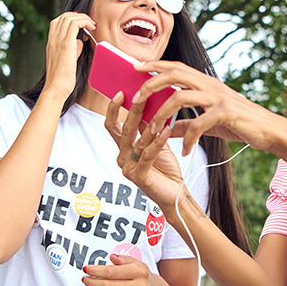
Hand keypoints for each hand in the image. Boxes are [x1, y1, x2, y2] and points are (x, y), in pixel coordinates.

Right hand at [43, 12, 95, 99]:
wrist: (56, 87)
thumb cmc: (63, 78)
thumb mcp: (67, 59)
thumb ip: (72, 49)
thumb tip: (79, 41)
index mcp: (51, 42)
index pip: (57, 22)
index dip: (70, 18)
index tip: (82, 23)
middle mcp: (53, 39)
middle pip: (64, 17)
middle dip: (79, 16)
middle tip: (90, 23)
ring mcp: (58, 40)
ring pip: (69, 17)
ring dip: (83, 18)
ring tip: (93, 25)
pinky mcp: (66, 44)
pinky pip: (75, 24)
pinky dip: (85, 22)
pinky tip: (92, 28)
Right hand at [104, 92, 186, 211]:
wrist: (174, 193)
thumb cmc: (165, 168)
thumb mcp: (157, 143)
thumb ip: (150, 128)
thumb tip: (150, 103)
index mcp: (124, 148)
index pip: (112, 125)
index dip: (113, 109)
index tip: (120, 92)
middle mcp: (123, 157)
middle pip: (124, 129)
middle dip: (133, 110)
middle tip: (141, 95)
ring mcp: (128, 168)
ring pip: (137, 141)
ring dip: (151, 125)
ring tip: (162, 112)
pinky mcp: (139, 176)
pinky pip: (147, 154)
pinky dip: (158, 141)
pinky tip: (166, 130)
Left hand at [123, 61, 284, 155]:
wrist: (268, 130)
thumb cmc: (239, 123)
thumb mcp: (210, 122)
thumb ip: (187, 124)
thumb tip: (166, 130)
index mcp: (206, 83)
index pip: (176, 67)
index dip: (155, 64)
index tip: (135, 66)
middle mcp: (210, 85)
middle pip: (174, 74)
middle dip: (151, 84)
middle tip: (136, 99)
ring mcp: (218, 98)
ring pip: (180, 97)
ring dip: (163, 115)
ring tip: (155, 132)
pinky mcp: (226, 113)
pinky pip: (199, 124)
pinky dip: (188, 139)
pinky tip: (185, 151)